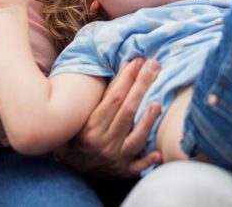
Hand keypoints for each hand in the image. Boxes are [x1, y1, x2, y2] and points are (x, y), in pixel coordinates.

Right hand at [55, 58, 162, 176]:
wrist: (73, 168)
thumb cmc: (82, 133)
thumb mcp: (86, 114)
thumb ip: (107, 94)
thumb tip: (128, 65)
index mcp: (91, 128)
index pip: (113, 99)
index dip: (126, 78)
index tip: (138, 61)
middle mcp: (103, 143)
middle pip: (126, 112)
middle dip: (141, 86)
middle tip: (153, 66)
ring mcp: (115, 159)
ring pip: (134, 139)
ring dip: (146, 122)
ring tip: (157, 104)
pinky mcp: (125, 171)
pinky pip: (138, 168)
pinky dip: (148, 161)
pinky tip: (158, 153)